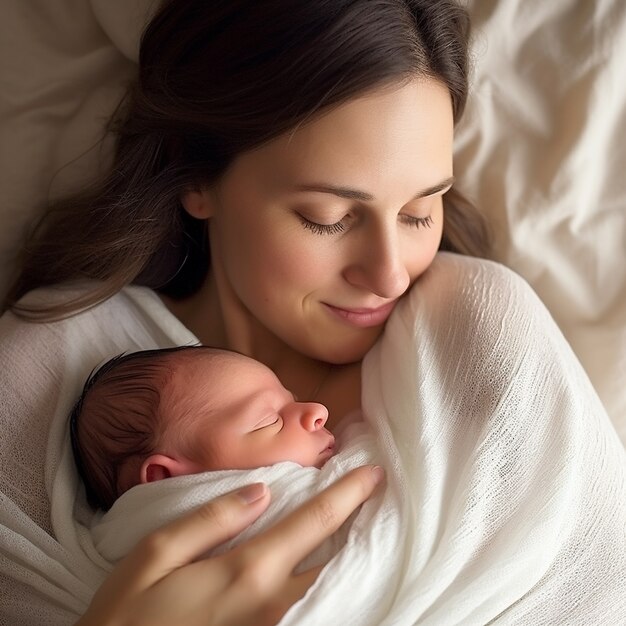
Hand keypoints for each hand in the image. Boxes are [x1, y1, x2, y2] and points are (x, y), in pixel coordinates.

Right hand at [76, 464, 383, 625]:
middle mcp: (274, 605)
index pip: (315, 523)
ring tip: (366, 530)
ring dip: (353, 557)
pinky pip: (314, 612)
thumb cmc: (127, 617)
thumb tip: (260, 491)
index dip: (348, 494)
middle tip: (381, 501)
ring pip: (332, 591)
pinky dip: (332, 588)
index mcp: (248, 572)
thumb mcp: (154, 556)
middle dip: (361, 526)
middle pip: (337, 560)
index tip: (374, 473)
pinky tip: (334, 573)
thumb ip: (210, 518)